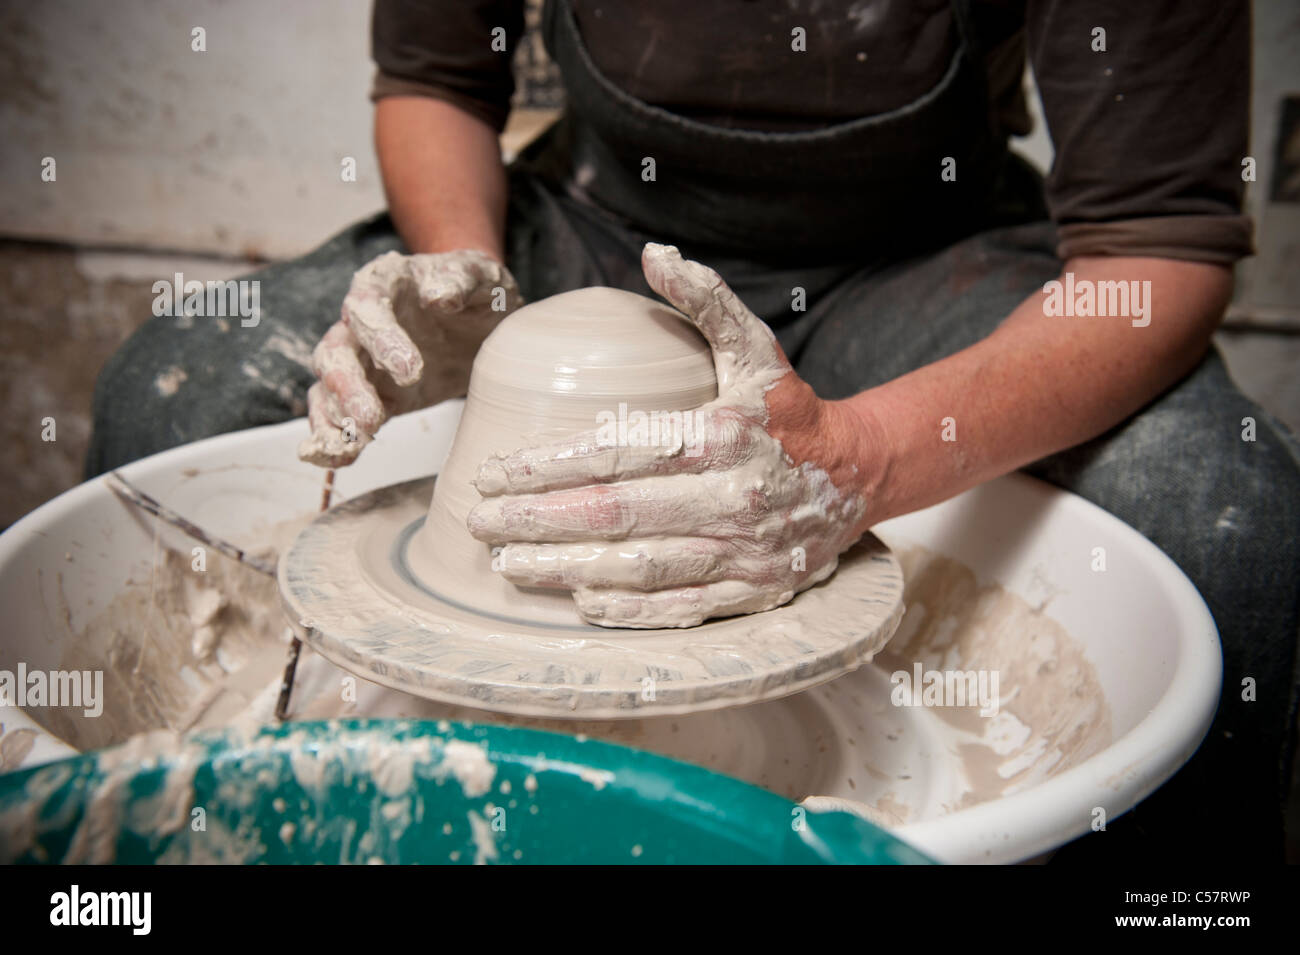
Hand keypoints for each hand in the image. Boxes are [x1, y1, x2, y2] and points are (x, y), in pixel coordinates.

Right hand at [299, 249, 520, 466]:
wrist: (481, 320)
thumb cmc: (478, 292)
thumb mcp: (483, 277)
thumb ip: (462, 279)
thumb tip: (439, 295)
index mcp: (384, 282)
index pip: (368, 307)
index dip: (382, 339)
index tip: (411, 371)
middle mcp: (359, 320)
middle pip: (336, 351)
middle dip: (349, 387)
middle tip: (372, 418)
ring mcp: (359, 359)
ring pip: (328, 387)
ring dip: (336, 417)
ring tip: (352, 444)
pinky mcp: (369, 393)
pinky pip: (338, 415)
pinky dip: (333, 438)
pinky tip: (338, 458)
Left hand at [466, 243, 882, 627]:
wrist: (860, 476)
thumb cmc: (791, 413)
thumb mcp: (756, 349)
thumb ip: (707, 301)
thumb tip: (656, 253)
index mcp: (723, 435)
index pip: (618, 452)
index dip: (550, 465)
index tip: (497, 471)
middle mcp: (731, 497)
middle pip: (617, 514)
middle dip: (538, 520)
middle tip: (480, 521)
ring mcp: (742, 551)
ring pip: (639, 566)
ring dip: (566, 567)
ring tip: (508, 564)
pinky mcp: (751, 590)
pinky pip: (679, 606)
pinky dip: (626, 609)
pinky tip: (577, 601)